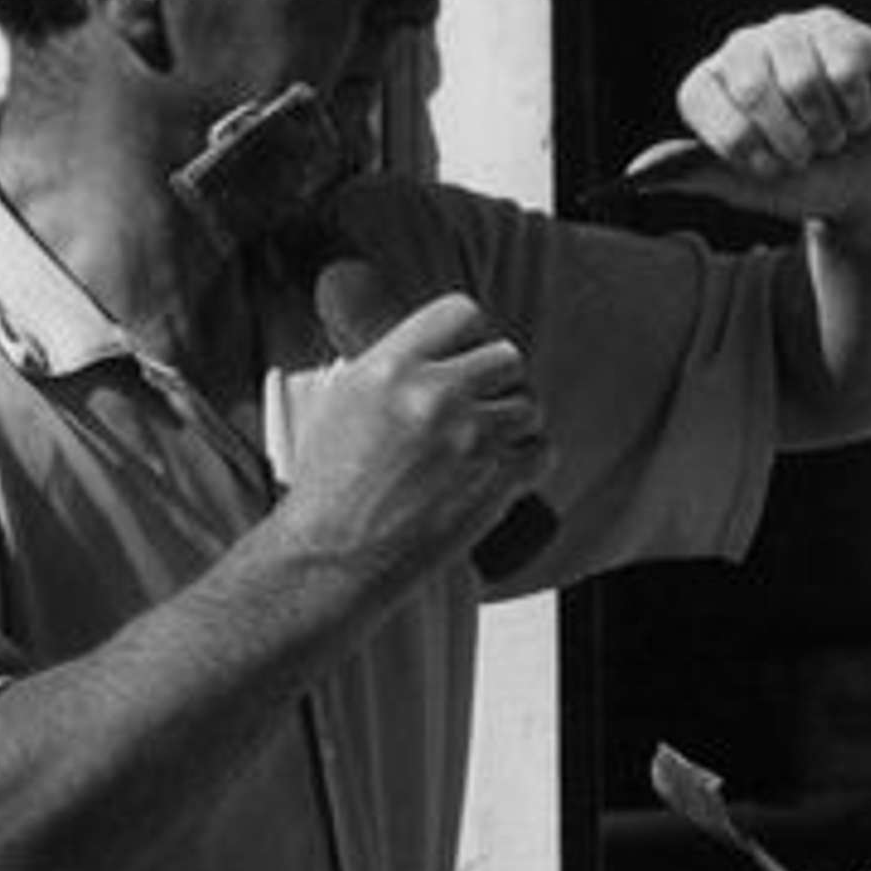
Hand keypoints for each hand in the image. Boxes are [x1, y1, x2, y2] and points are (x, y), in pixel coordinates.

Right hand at [280, 267, 549, 573]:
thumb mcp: (344, 400)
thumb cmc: (328, 489)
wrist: (330, 557)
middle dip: (497, 383)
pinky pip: (542, 451)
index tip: (467, 359)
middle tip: (479, 409)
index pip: (462, 313)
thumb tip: (435, 348)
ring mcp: (470, 438)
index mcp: (391, 366)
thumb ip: (393, 365)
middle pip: (507, 357)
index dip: (471, 336)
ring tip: (482, 447)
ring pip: (529, 405)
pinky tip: (498, 472)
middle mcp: (434, 394)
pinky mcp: (495, 482)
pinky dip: (527, 462)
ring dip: (514, 425)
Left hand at [665, 8, 870, 218]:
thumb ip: (695, 175)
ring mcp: (791, 31)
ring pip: (803, 79)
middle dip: (790, 140)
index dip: (740, 145)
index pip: (700, 100)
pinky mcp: (840, 29)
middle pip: (752, 87)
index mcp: (711, 84)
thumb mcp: (749, 187)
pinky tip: (860, 114)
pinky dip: (858, 108)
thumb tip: (635, 171)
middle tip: (808, 154)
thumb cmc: (806, 180)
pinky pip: (846, 67)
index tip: (770, 169)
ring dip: (827, 128)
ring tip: (834, 136)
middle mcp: (743, 48)